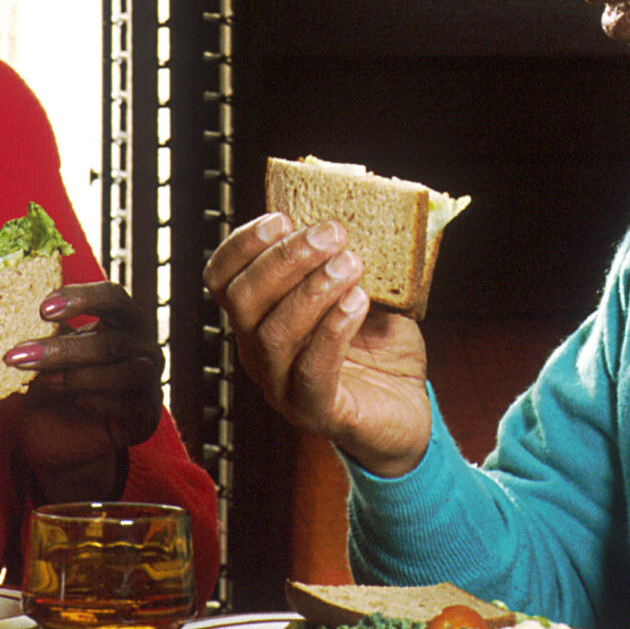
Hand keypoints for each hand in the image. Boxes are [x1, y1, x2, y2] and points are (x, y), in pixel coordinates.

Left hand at [7, 281, 165, 503]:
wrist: (58, 439)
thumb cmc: (52, 387)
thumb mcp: (45, 358)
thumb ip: (45, 340)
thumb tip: (20, 326)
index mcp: (121, 321)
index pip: (113, 297)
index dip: (82, 298)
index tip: (42, 310)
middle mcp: (142, 346)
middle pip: (112, 341)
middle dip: (63, 350)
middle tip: (20, 356)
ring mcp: (150, 381)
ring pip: (127, 371)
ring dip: (80, 377)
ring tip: (43, 383)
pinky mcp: (147, 416)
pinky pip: (131, 405)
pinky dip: (102, 401)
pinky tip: (77, 403)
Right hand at [203, 213, 430, 476]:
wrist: (406, 413)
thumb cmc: (380, 350)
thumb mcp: (363, 291)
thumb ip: (348, 261)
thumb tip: (354, 215)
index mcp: (260, 319)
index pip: (223, 280)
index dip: (242, 245)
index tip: (280, 217)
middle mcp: (260, 353)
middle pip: (243, 300)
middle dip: (285, 258)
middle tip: (331, 233)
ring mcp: (283, 387)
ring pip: (273, 334)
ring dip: (312, 290)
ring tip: (351, 264)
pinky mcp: (317, 413)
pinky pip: (311, 372)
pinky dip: (333, 331)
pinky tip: (358, 302)